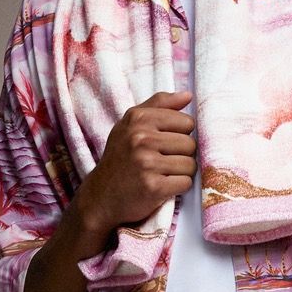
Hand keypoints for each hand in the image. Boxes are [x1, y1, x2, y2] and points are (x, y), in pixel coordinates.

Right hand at [73, 89, 195, 248]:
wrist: (100, 196)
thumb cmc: (120, 158)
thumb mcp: (130, 125)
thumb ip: (159, 105)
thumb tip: (187, 96)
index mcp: (138, 119)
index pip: (186, 122)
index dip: (181, 135)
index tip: (165, 144)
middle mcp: (141, 138)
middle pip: (190, 144)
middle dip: (182, 156)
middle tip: (163, 163)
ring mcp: (146, 163)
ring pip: (190, 165)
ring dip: (181, 173)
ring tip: (162, 174)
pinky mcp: (153, 187)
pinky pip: (185, 183)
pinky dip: (178, 187)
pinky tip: (163, 187)